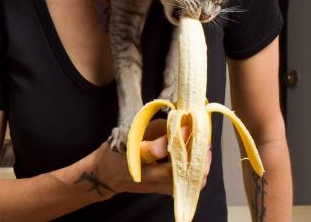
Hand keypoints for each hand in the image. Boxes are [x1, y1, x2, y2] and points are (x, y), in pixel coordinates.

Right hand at [88, 119, 211, 196]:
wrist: (106, 176)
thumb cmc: (117, 151)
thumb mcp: (131, 132)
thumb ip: (156, 127)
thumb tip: (181, 120)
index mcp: (134, 157)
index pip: (158, 149)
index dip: (178, 135)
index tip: (190, 122)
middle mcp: (146, 175)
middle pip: (180, 171)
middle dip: (197, 156)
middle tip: (204, 140)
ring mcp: (156, 186)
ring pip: (187, 182)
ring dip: (199, 166)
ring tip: (203, 149)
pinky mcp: (162, 191)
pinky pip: (187, 186)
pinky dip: (196, 173)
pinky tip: (196, 159)